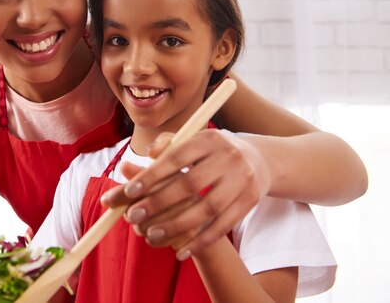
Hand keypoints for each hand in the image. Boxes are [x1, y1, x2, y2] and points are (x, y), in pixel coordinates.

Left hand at [101, 129, 270, 258]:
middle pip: (190, 184)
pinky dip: (201, 240)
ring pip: (207, 208)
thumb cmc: (211, 151)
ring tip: (152, 234)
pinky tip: (180, 250)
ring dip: (177, 225)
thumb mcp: (194, 140)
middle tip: (133, 216)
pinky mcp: (251, 200)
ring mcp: (242, 179)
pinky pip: (223, 225)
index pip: (176, 156)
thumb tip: (148, 153)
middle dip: (159, 202)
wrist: (259, 160)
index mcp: (208, 138)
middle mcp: (228, 157)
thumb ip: (168, 145)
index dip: (153, 174)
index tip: (130, 190)